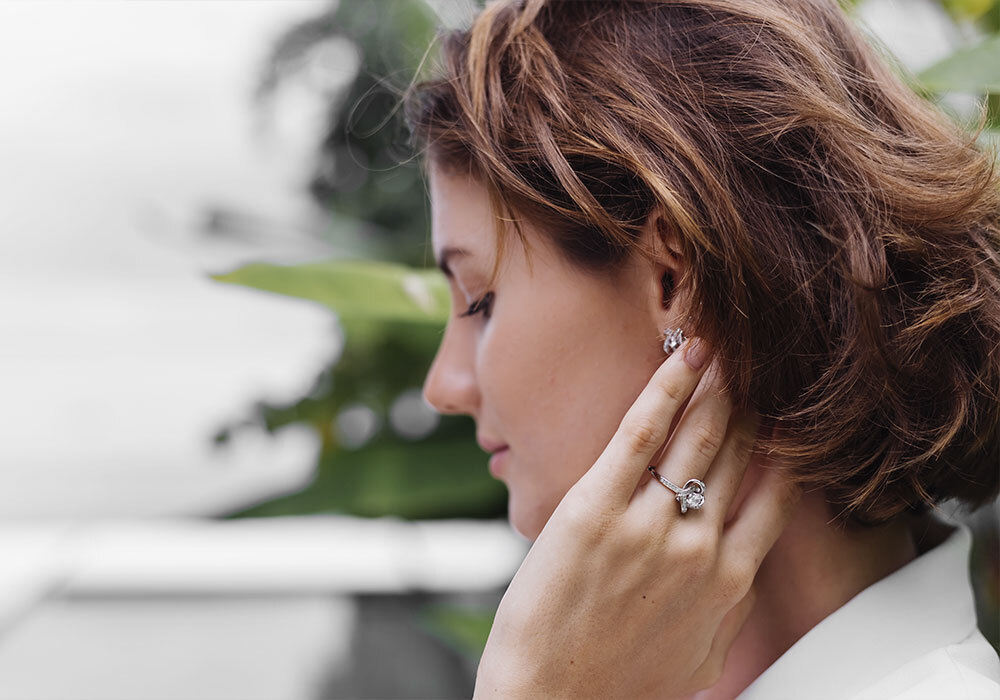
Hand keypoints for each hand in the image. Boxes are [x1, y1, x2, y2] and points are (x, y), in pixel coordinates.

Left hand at [473, 338, 800, 698]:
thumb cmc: (620, 685)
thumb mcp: (700, 652)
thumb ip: (729, 600)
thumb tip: (743, 558)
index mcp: (729, 580)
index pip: (775, 493)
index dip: (784, 444)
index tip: (788, 409)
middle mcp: (699, 545)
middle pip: (738, 454)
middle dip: (751, 400)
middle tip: (760, 357)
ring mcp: (648, 525)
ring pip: (699, 436)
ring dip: (719, 383)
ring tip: (730, 344)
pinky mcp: (595, 509)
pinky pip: (640, 434)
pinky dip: (667, 388)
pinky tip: (686, 354)